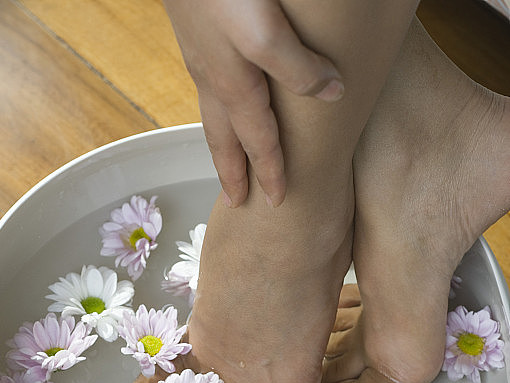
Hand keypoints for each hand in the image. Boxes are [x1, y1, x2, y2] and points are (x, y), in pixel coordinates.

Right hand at [163, 0, 343, 206]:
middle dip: (232, 172)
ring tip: (227, 162)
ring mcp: (202, 57)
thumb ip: (297, 67)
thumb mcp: (263, 33)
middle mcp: (213, 79)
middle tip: (236, 200)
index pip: (257, 141)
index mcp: (233, 86)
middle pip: (224, 139)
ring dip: (222, 144)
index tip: (279, 201)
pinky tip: (223, 98)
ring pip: (213, 115)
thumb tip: (332, 93)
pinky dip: (217, 111)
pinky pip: (210, 90)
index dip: (270, 171)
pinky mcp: (199, 32)